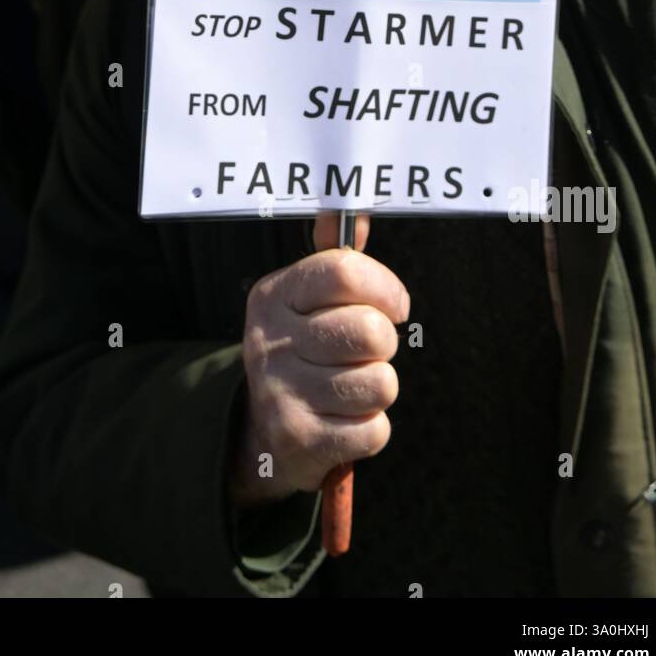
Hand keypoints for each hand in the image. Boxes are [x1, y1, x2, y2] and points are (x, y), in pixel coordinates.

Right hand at [229, 211, 408, 505]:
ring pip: (379, 383)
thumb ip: (338, 261)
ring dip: (378, 388)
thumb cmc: (304, 353)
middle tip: (365, 352)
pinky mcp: (299, 440)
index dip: (385, 288)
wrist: (262, 433)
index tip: (393, 305)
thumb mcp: (306, 301)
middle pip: (370, 331)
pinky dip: (371, 428)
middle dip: (384, 345)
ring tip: (352, 387)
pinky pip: (374, 430)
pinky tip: (345, 421)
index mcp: (275, 296)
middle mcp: (271, 340)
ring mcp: (281, 392)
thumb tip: (359, 214)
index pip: (345, 272)